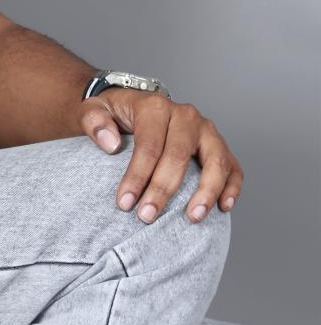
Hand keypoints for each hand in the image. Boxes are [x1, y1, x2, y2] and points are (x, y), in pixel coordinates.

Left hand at [80, 87, 243, 223]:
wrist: (131, 106)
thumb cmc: (111, 113)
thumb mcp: (91, 110)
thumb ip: (94, 122)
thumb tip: (111, 144)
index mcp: (155, 106)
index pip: (149, 145)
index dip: (137, 176)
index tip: (124, 203)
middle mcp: (186, 116)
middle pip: (179, 155)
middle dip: (163, 189)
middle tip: (146, 217)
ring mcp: (206, 130)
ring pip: (215, 160)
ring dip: (206, 191)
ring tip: (192, 218)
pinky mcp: (218, 145)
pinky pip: (233, 166)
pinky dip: (232, 186)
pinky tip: (223, 207)